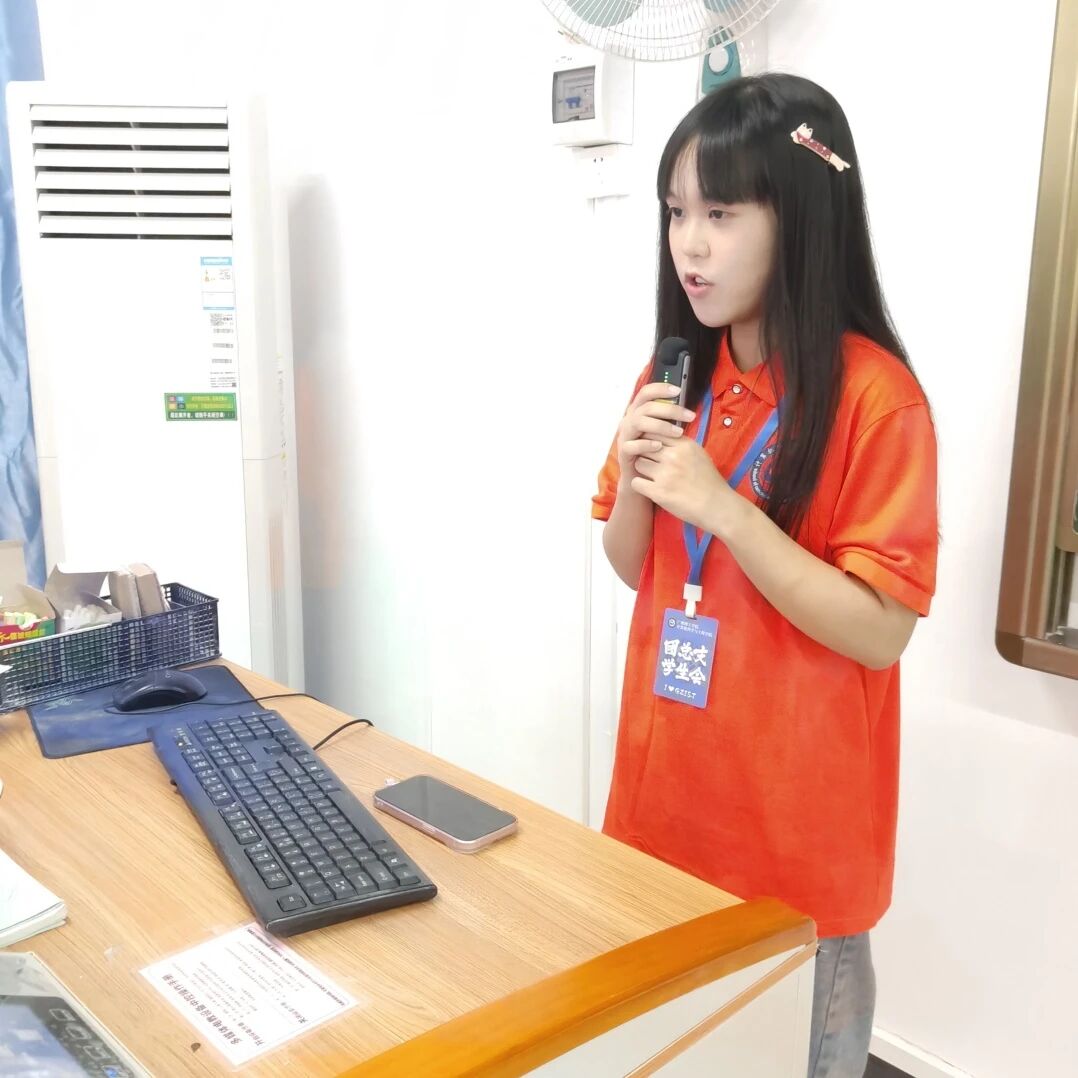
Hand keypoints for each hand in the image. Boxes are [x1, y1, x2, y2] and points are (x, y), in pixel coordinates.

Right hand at [616, 383, 695, 482]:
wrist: (642, 476)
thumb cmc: (655, 452)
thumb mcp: (663, 433)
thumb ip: (669, 419)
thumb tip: (686, 408)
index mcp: (638, 412)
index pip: (646, 393)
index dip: (660, 389)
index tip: (678, 391)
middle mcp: (629, 421)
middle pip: (646, 407)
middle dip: (670, 409)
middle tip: (690, 416)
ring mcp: (625, 436)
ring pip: (638, 422)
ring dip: (660, 426)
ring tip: (679, 433)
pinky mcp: (623, 452)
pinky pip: (632, 445)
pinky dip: (646, 444)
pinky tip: (660, 446)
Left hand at [631, 435, 746, 537]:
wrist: (717, 506)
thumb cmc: (709, 481)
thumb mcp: (699, 454)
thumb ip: (681, 443)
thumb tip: (663, 434)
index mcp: (684, 445)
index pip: (655, 432)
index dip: (650, 440)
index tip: (652, 449)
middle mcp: (673, 457)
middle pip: (644, 447)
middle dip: (646, 455)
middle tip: (652, 465)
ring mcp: (665, 474)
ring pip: (638, 464)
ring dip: (642, 470)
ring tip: (652, 477)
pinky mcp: (658, 492)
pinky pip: (635, 482)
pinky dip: (640, 485)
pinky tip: (649, 488)